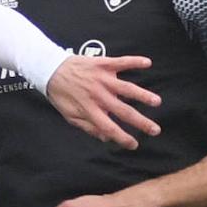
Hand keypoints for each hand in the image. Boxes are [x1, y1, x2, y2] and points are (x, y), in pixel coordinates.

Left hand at [46, 55, 160, 149]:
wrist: (50, 69)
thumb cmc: (61, 95)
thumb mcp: (70, 116)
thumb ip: (88, 127)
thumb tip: (105, 138)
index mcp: (90, 110)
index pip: (110, 128)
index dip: (122, 138)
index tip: (134, 144)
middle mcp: (99, 95)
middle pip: (124, 111)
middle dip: (141, 122)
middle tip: (155, 130)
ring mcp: (102, 79)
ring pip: (127, 88)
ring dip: (143, 95)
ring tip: (156, 102)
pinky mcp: (103, 64)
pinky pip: (121, 62)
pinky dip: (135, 61)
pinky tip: (147, 63)